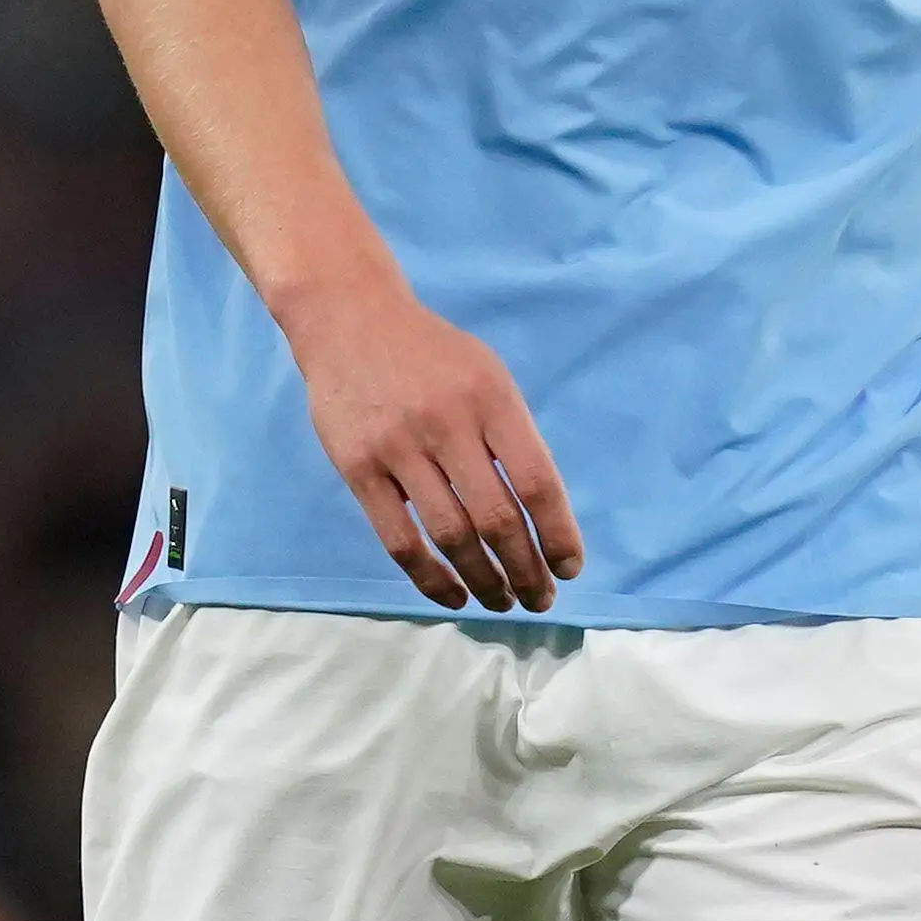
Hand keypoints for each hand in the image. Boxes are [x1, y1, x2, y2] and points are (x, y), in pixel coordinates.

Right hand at [283, 272, 584, 612]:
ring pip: (451, 535)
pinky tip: (453, 595)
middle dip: (526, 569)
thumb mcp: (488, 375)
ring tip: (502, 602)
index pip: (536, 481)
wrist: (351, 318)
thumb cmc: (432, 354)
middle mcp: (448, 423)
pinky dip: (430, 578)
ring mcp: (399, 447)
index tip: (569, 568)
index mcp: (492, 398)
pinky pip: (399, 540)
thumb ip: (513, 436)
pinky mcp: (358, 468)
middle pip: (497, 517)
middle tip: (540, 599)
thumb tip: (543, 515)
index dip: (558, 534)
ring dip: (484, 580)